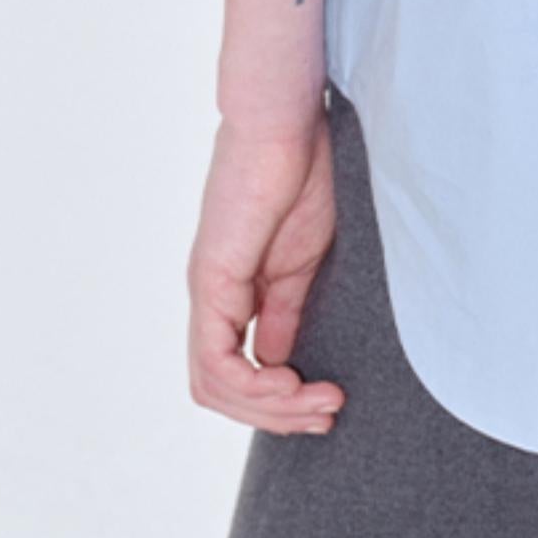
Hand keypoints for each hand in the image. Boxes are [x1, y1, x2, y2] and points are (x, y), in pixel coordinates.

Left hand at [186, 107, 346, 435]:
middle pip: (221, 391)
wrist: (289, 122)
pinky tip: (292, 379)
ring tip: (320, 402)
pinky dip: (253, 387)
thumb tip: (280, 363)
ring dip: (270, 408)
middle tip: (328, 414)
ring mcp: (207, 292)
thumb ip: (289, 310)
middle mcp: (212, 299)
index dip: (281, 401)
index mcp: (235, 292)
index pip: (237, 374)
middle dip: (277, 416)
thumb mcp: (304, 260)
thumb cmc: (304, 172)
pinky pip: (217, 362)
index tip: (330, 400)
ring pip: (215, 387)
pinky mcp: (213, 280)